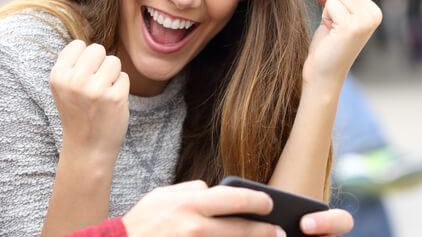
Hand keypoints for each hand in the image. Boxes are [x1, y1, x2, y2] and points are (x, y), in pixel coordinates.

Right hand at [49, 40, 129, 153]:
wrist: (88, 148)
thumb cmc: (78, 112)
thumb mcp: (64, 87)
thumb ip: (72, 64)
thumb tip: (88, 42)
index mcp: (58, 76)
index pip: (78, 45)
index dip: (85, 59)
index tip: (82, 78)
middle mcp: (74, 81)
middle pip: (98, 49)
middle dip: (100, 64)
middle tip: (95, 85)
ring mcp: (95, 90)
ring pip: (114, 61)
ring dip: (112, 75)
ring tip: (103, 94)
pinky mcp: (115, 98)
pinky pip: (124, 77)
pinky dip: (121, 88)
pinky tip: (111, 103)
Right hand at [121, 181, 353, 235]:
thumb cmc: (142, 223)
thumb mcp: (161, 196)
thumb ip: (189, 190)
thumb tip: (211, 189)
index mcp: (189, 203)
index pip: (234, 197)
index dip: (257, 200)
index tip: (269, 203)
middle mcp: (195, 226)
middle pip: (241, 228)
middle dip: (265, 231)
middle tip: (279, 232)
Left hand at [303, 0, 381, 88]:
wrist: (323, 73)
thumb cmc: (327, 46)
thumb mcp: (331, 16)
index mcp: (374, 11)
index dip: (333, 2)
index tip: (336, 23)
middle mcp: (374, 15)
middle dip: (330, 5)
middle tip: (333, 28)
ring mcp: (366, 21)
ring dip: (327, 12)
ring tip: (333, 31)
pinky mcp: (353, 26)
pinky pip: (331, 5)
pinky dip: (326, 18)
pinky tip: (332, 35)